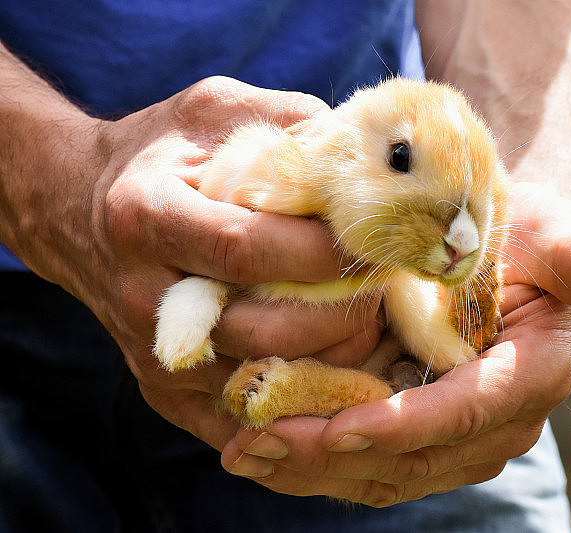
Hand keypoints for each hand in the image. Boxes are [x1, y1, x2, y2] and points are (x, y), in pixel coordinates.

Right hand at [10, 76, 382, 449]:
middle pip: (263, 329)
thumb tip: (365, 151)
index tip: (380, 243)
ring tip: (372, 323)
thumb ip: (286, 121)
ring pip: (262, 382)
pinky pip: (240, 422)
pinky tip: (336, 370)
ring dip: (334, 361)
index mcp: (148, 216)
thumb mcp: (211, 110)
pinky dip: (298, 407)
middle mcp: (142, 295)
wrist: (76, 208)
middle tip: (385, 288)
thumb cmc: (157, 155)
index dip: (325, 254)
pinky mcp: (161, 390)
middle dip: (344, 314)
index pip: (249, 249)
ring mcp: (150, 353)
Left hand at [220, 183, 570, 505]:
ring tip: (242, 451)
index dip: (405, 425)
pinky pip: (365, 458)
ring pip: (380, 470)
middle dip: (334, 456)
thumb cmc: (522, 231)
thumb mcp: (554, 235)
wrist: (497, 244)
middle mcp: (492, 420)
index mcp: (529, 377)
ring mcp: (451, 432)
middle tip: (258, 442)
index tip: (340, 427)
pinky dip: (312, 456)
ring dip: (309, 467)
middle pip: (412, 456)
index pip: (465, 413)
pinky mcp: (415, 428)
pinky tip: (257, 442)